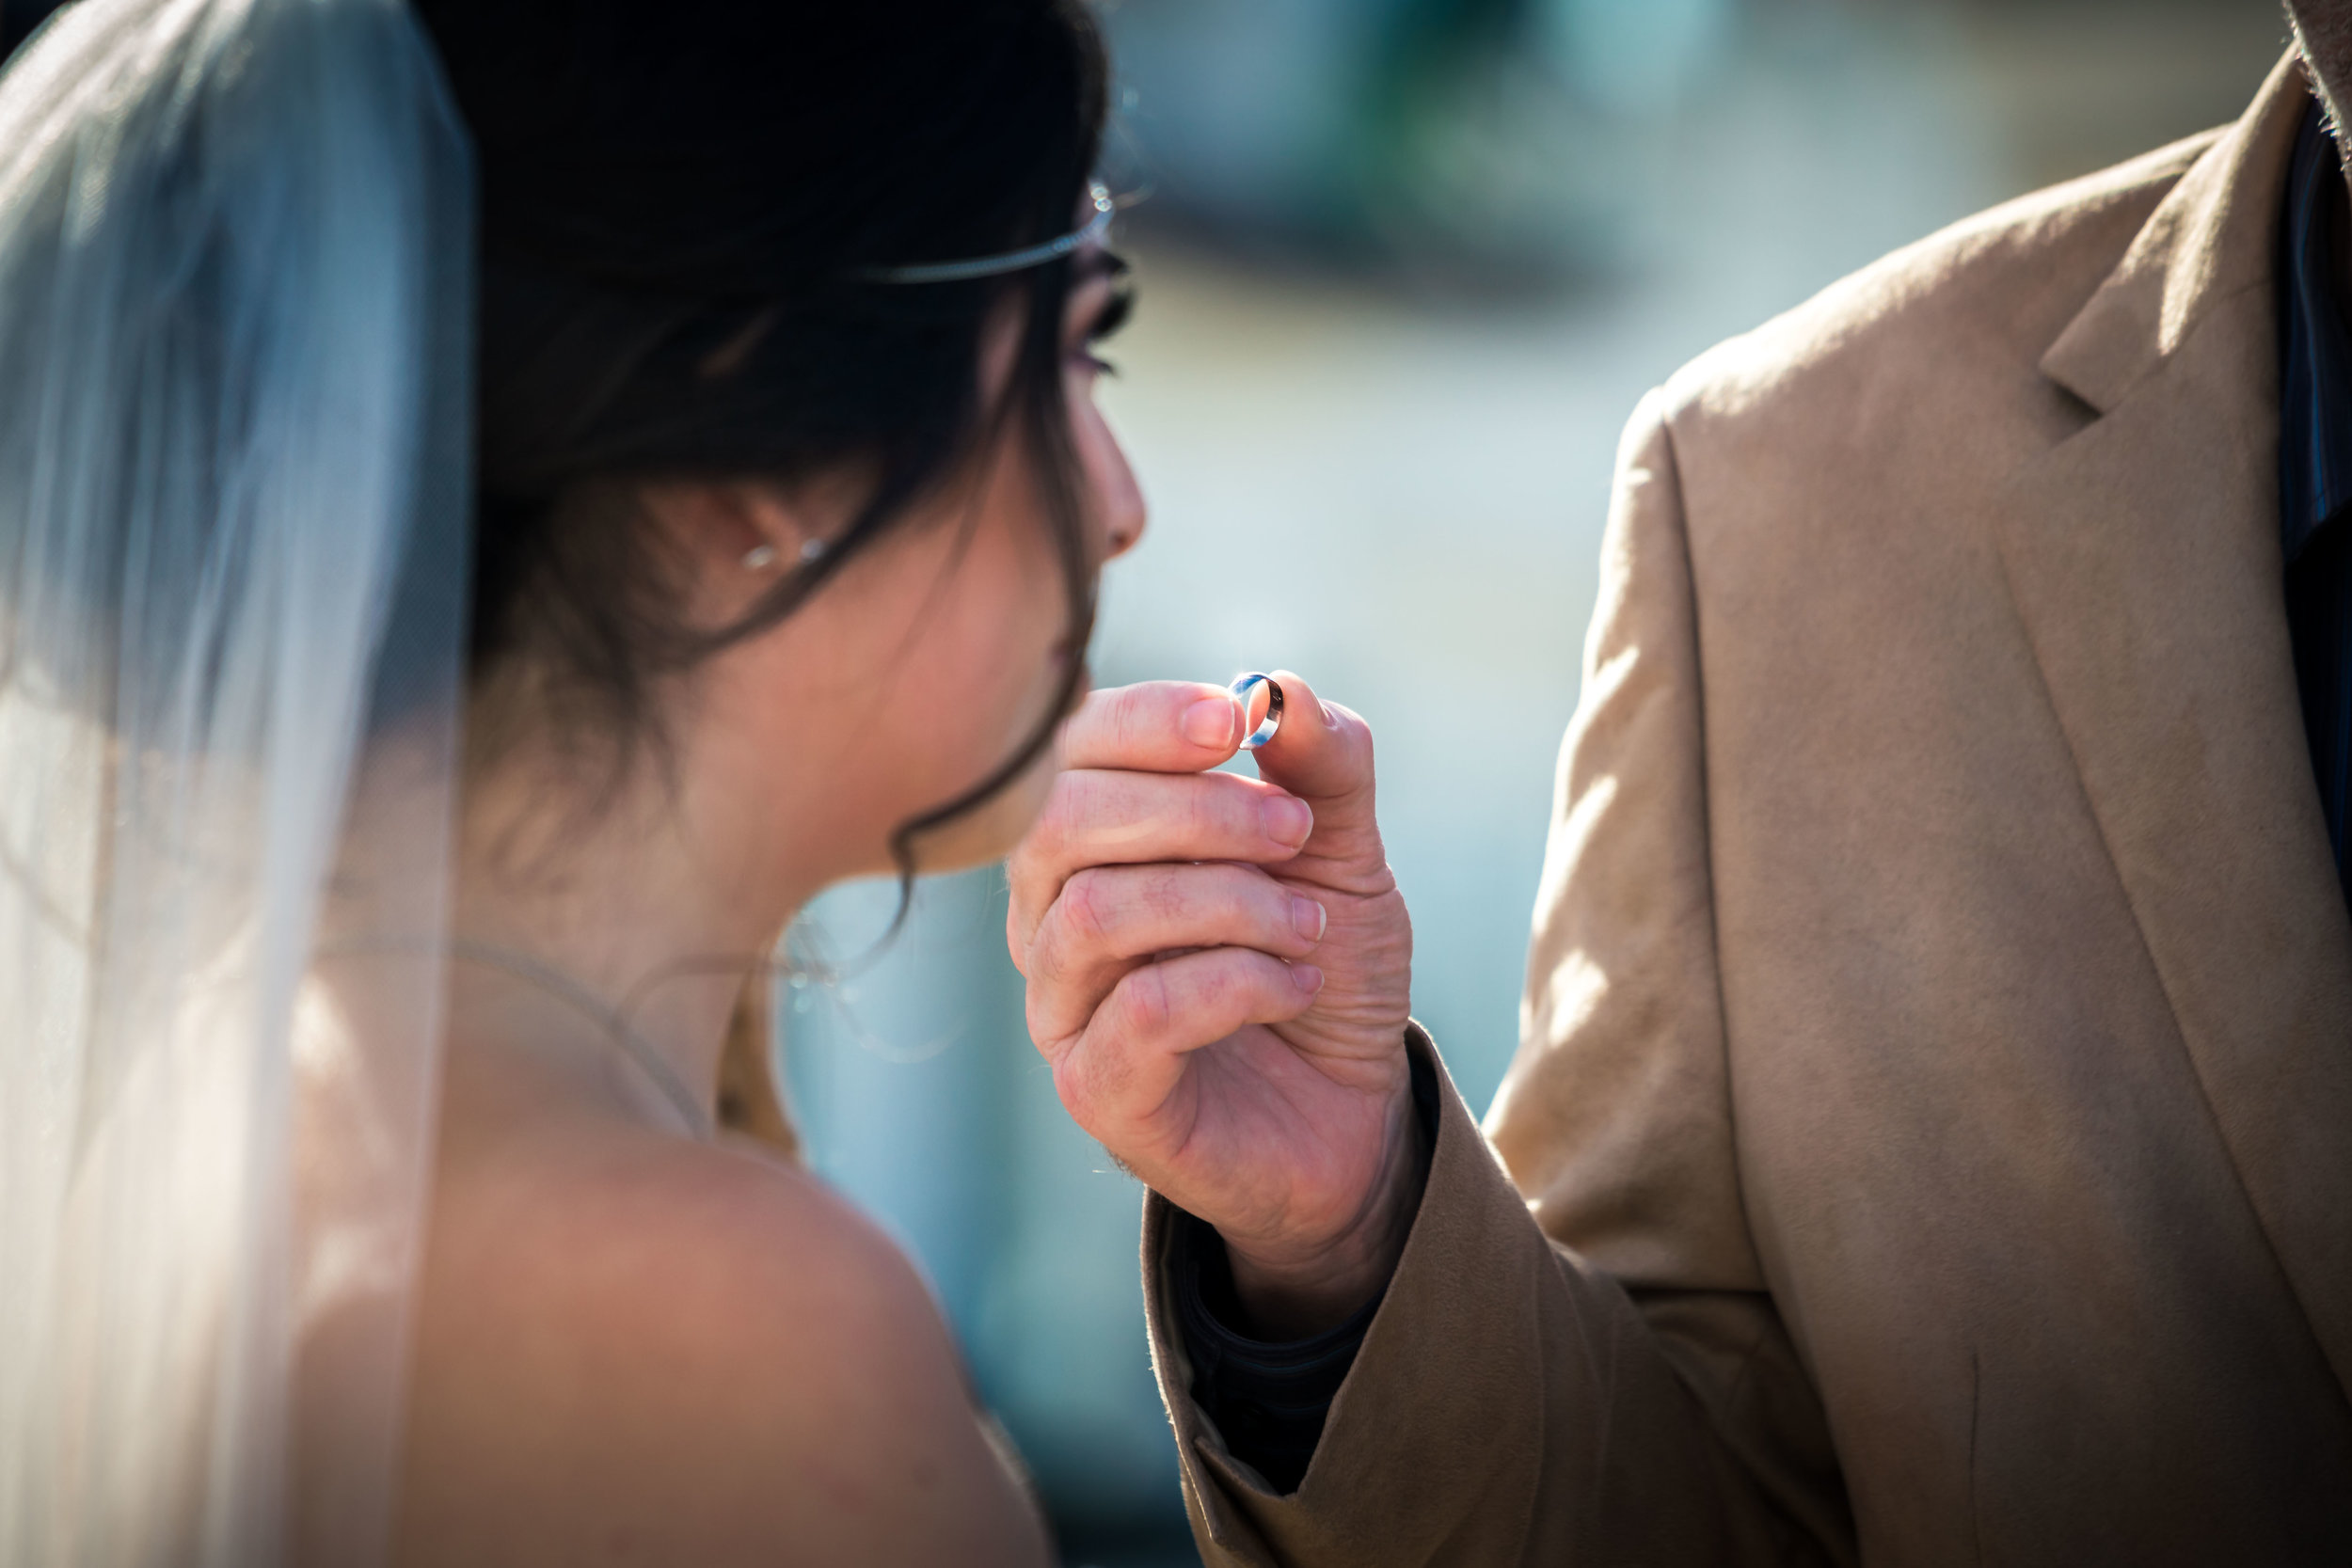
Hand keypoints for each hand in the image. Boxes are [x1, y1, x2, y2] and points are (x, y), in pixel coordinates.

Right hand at [1008, 674, 1418, 1335]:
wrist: (1354, 1111)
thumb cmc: (1319, 964)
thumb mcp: (1342, 849)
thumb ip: (1322, 765)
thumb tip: (1279, 688)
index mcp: (1089, 838)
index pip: (1065, 750)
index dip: (1144, 722)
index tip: (1237, 721)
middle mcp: (1048, 915)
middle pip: (1063, 822)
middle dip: (1196, 810)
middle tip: (1296, 832)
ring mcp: (1061, 1006)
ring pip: (1096, 913)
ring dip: (1226, 902)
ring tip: (1306, 923)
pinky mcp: (1095, 1089)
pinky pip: (1139, 1012)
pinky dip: (1237, 982)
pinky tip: (1295, 987)